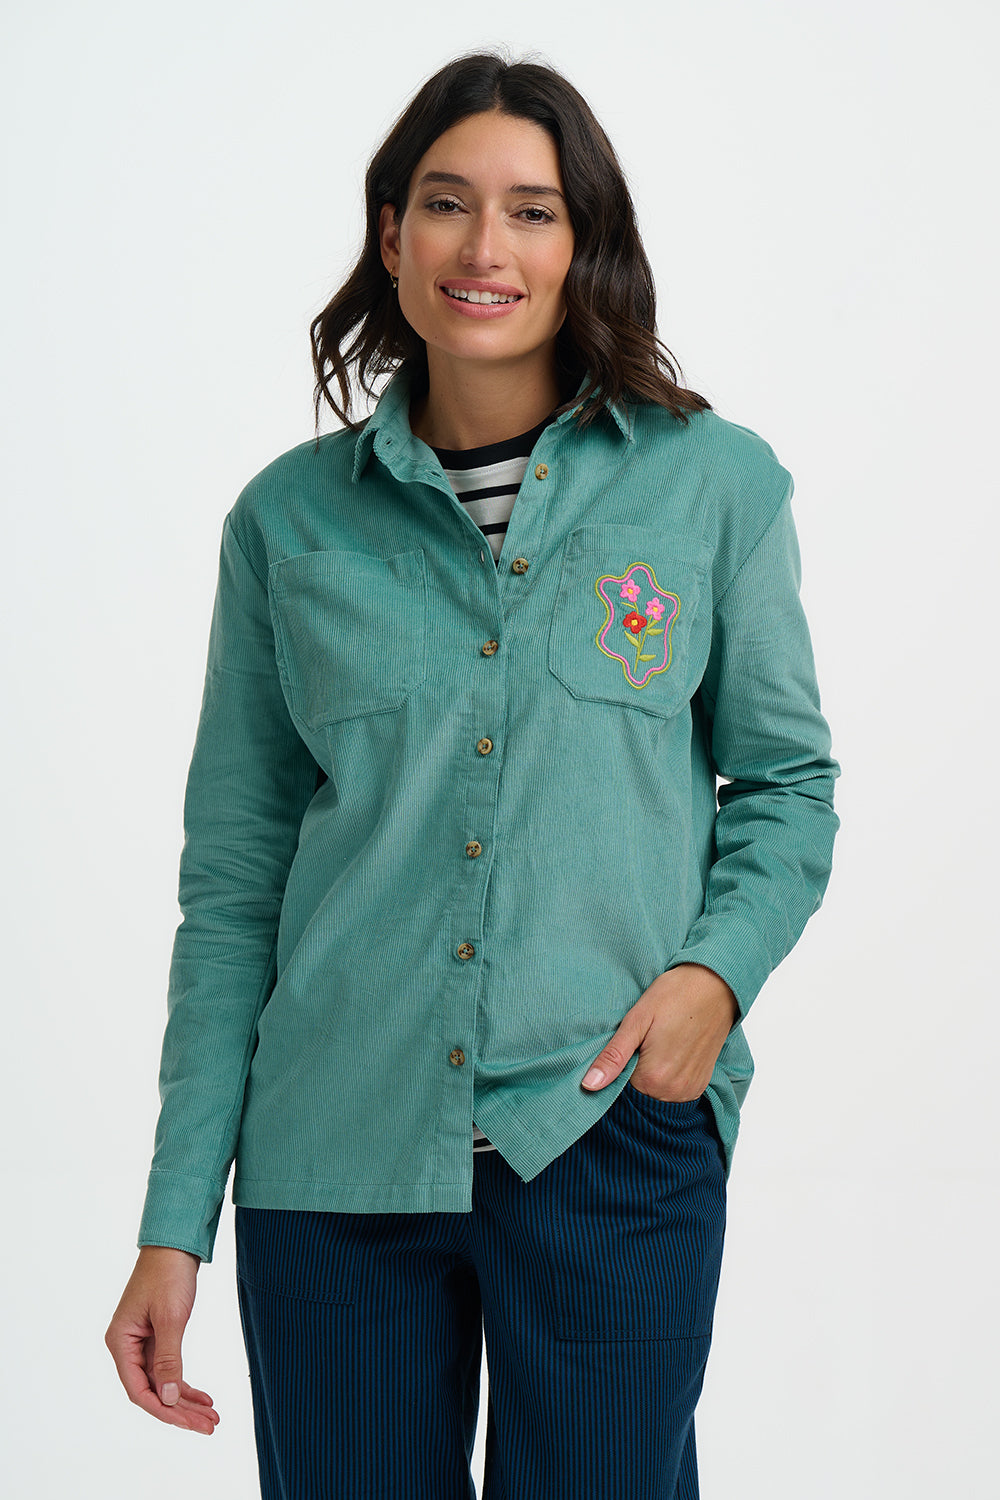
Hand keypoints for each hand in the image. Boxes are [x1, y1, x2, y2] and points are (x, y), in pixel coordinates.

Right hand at [105, 1245, 219, 1434]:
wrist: (175, 1244)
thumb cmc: (168, 1274)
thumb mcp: (170, 1318)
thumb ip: (168, 1359)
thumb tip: (169, 1398)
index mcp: (120, 1342)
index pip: (140, 1390)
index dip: (165, 1410)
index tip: (190, 1422)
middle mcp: (127, 1346)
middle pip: (153, 1391)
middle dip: (181, 1411)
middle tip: (210, 1426)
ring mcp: (142, 1343)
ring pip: (164, 1383)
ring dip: (187, 1401)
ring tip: (212, 1417)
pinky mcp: (157, 1336)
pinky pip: (170, 1369)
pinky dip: (186, 1384)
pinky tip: (204, 1397)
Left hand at [581, 964, 738, 1100]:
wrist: (716, 985)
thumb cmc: (675, 995)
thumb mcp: (637, 1020)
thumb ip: (613, 1056)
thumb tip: (588, 1084)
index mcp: (653, 1079)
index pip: (618, 1088)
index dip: (617, 1065)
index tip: (627, 1044)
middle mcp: (673, 1092)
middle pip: (637, 1092)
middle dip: (633, 1071)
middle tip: (644, 1039)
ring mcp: (689, 1090)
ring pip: (655, 1093)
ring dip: (651, 1074)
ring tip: (659, 1043)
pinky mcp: (700, 1084)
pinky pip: (673, 1090)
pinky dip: (667, 1076)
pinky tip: (671, 1050)